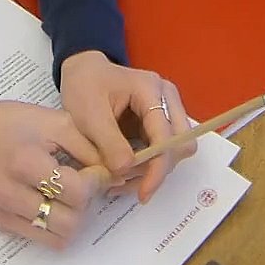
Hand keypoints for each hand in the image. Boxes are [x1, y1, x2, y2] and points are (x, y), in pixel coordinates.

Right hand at [0, 98, 111, 248]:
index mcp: (25, 162)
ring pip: (58, 237)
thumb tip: (115, 173)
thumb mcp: (55, 122)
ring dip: (72, 218)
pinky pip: (41, 238)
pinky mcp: (1, 223)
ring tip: (67, 194)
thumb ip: (89, 148)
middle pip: (70, 221)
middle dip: (85, 203)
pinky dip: (54, 225)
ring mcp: (5, 212)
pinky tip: (52, 200)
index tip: (94, 169)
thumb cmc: (12, 123)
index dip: (95, 182)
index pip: (76, 192)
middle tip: (82, 182)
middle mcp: (11, 193)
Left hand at [58, 50, 195, 203]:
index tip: (143, 193)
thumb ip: (109, 144)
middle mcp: (166, 98)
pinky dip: (146, 167)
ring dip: (152, 171)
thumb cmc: (84, 87)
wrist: (82, 72)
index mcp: (150, 90)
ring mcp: (166, 110)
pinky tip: (122, 172)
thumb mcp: (88, 115)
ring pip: (174, 151)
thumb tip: (126, 172)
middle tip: (129, 187)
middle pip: (181, 144)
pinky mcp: (159, 123)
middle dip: (158, 170)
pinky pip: (162, 151)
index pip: (166, 136)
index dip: (158, 168)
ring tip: (119, 181)